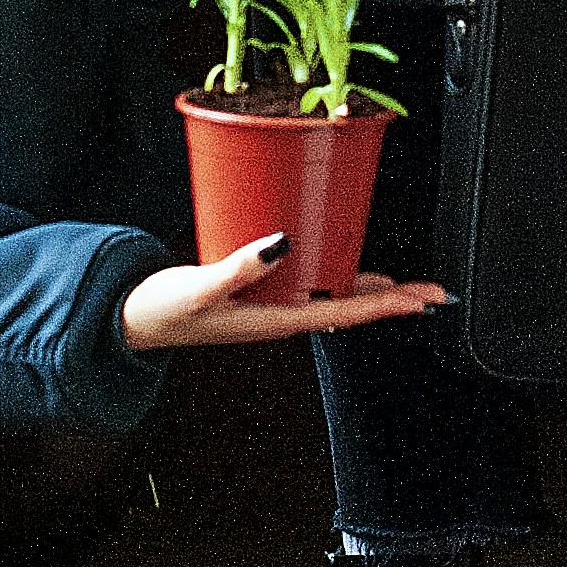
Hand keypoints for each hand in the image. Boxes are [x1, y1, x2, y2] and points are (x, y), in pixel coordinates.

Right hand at [120, 239, 452, 352]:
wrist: (133, 318)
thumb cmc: (161, 311)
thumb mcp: (198, 289)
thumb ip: (238, 268)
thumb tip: (281, 246)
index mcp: (274, 320)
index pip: (343, 311)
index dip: (386, 304)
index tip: (420, 301)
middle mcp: (281, 313)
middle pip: (349, 305)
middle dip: (392, 299)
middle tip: (433, 293)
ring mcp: (272, 304)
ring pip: (332, 294)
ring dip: (370, 288)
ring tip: (405, 284)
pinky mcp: (258, 290)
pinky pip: (307, 281)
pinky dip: (333, 271)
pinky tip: (343, 259)